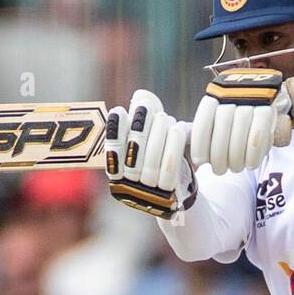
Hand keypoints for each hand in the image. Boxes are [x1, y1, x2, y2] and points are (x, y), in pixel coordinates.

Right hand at [104, 90, 195, 218]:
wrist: (181, 187)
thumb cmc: (162, 154)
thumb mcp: (152, 133)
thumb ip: (145, 117)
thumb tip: (141, 96)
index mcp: (116, 172)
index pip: (112, 151)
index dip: (115, 131)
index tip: (120, 110)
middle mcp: (127, 186)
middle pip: (132, 156)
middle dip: (140, 129)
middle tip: (151, 110)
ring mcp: (146, 194)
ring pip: (150, 163)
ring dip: (159, 135)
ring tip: (166, 118)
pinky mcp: (165, 198)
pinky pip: (168, 173)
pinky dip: (173, 147)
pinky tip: (178, 130)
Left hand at [190, 68, 292, 174]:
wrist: (260, 106)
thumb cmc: (232, 126)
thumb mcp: (216, 126)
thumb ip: (205, 138)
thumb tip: (197, 160)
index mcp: (215, 97)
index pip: (204, 118)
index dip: (200, 142)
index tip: (199, 161)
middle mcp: (232, 94)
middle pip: (223, 123)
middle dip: (219, 153)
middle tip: (219, 170)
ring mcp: (251, 99)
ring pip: (241, 127)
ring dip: (236, 155)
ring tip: (234, 168)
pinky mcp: (267, 109)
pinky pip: (260, 132)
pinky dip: (253, 153)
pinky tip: (250, 165)